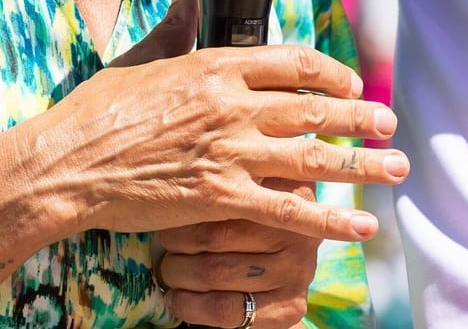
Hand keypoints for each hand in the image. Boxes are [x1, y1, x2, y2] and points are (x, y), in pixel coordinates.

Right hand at [21, 0, 407, 243]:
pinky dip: (330, 220)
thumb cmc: (96, 111)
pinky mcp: (220, 197)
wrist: (66, 163)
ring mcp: (230, 151)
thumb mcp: (143, 56)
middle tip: (391, 122)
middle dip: (360, 117)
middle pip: (315, 109)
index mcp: (217, 66)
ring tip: (397, 167)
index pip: (294, 63)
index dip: (331, 74)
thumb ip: (178, 26)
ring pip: (314, 156)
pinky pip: (288, 212)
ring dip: (363, 163)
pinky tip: (362, 225)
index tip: (350, 85)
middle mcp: (233, 104)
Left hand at [154, 184, 321, 328]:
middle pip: (217, 234)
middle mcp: (303, 230)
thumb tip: (179, 160)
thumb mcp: (255, 190)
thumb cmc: (247, 224)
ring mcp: (299, 271)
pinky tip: (176, 298)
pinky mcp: (290, 307)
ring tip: (168, 267)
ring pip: (215, 272)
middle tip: (164, 240)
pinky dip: (189, 305)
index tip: (169, 208)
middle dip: (177, 241)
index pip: (230, 191)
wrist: (273, 283)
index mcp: (295, 191)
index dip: (189, 204)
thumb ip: (233, 175)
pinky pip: (224, 308)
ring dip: (178, 273)